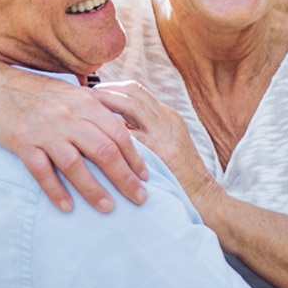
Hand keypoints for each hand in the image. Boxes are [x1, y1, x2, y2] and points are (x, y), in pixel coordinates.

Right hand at [0, 70, 149, 212]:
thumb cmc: (41, 95)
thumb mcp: (73, 95)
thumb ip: (96, 113)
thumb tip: (125, 138)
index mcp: (85, 103)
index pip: (118, 133)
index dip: (134, 158)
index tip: (145, 178)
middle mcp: (67, 116)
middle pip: (103, 151)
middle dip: (124, 178)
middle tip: (139, 199)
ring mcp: (44, 130)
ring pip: (75, 164)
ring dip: (93, 189)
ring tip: (108, 207)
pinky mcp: (23, 143)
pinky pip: (42, 171)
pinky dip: (55, 191)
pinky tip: (67, 207)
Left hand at [92, 81, 222, 214]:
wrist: (204, 198)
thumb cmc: (178, 177)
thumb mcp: (164, 147)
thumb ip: (144, 134)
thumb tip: (111, 127)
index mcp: (167, 117)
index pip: (137, 91)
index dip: (112, 88)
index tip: (92, 94)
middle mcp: (167, 120)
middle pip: (134, 91)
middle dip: (106, 90)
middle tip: (82, 97)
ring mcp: (168, 134)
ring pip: (134, 105)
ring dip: (107, 103)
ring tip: (86, 110)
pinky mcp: (166, 152)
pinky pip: (134, 134)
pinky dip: (114, 131)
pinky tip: (96, 134)